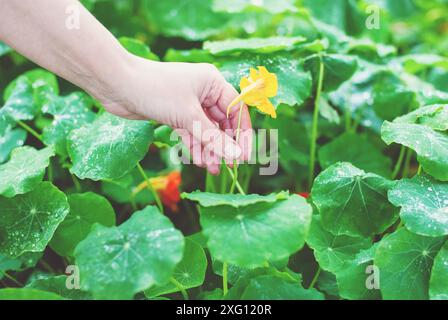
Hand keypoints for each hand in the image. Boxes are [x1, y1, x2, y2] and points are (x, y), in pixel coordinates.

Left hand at [96, 56, 251, 174]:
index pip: (236, 110)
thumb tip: (236, 156)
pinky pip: (191, 132)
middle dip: (224, 145)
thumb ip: (213, 138)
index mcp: (212, 82)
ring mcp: (188, 103)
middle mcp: (203, 92)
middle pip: (221, 122)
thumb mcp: (188, 116)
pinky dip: (195, 146)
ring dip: (210, 149)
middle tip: (229, 167)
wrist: (117, 85)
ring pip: (205, 130)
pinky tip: (201, 161)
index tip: (245, 156)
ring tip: (213, 169)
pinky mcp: (174, 114)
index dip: (243, 134)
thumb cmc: (155, 91)